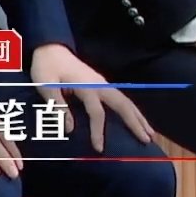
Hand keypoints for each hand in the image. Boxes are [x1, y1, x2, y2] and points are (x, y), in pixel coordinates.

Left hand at [29, 45, 155, 152]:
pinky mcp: (101, 84)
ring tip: (149, 132)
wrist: (50, 47)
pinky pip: (121, 98)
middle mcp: (99, 84)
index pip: (96, 112)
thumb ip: (59, 107)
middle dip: (135, 121)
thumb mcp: (46, 87)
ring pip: (125, 100)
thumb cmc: (46, 67)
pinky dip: (131, 110)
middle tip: (147, 139)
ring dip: (138, 116)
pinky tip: (136, 119)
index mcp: (86, 86)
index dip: (98, 131)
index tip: (99, 149)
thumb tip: (71, 129)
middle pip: (122, 104)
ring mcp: (102, 83)